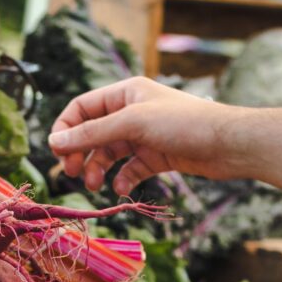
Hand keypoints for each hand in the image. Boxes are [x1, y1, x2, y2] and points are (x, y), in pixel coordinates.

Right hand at [47, 77, 244, 194]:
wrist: (227, 144)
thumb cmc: (183, 123)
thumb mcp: (132, 125)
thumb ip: (92, 134)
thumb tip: (54, 141)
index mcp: (125, 93)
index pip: (83, 108)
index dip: (66, 129)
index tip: (56, 153)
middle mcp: (133, 111)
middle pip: (93, 133)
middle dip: (80, 153)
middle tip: (72, 174)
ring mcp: (144, 135)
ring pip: (109, 153)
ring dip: (98, 169)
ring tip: (95, 186)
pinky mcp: (157, 156)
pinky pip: (130, 168)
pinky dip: (122, 178)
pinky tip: (121, 189)